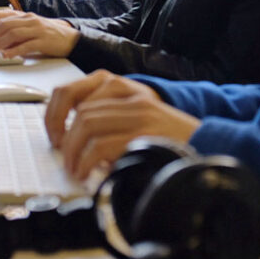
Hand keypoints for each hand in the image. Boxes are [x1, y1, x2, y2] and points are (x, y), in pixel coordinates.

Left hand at [0, 12, 78, 57]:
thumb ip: (11, 34)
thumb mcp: (27, 31)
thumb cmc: (48, 36)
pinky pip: (27, 44)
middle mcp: (27, 19)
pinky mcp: (44, 40)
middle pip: (2, 25)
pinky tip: (6, 55)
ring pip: (11, 33)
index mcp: (21, 16)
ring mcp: (36, 29)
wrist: (71, 39)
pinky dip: (14, 50)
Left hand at [45, 70, 200, 179]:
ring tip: (75, 168)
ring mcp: (138, 110)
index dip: (54, 114)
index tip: (53, 134)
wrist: (206, 142)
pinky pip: (101, 144)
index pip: (72, 90)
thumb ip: (107, 119)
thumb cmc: (167, 136)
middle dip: (63, 137)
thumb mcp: (134, 118)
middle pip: (79, 110)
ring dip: (73, 151)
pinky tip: (87, 172)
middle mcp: (130, 93)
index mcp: (122, 86)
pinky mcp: (144, 131)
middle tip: (63, 157)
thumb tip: (70, 139)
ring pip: (86, 123)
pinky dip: (87, 161)